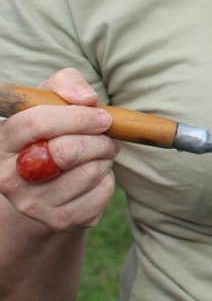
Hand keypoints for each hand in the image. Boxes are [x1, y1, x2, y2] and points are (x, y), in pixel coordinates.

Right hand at [0, 68, 118, 229]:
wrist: (46, 183)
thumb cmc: (52, 130)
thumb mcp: (51, 99)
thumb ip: (66, 84)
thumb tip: (87, 99)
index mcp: (3, 143)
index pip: (36, 123)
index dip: (77, 117)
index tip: (102, 116)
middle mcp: (9, 178)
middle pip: (65, 152)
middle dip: (98, 139)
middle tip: (106, 135)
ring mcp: (31, 205)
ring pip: (89, 173)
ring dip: (106, 158)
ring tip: (99, 153)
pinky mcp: (59, 221)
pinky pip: (101, 194)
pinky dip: (108, 180)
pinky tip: (95, 175)